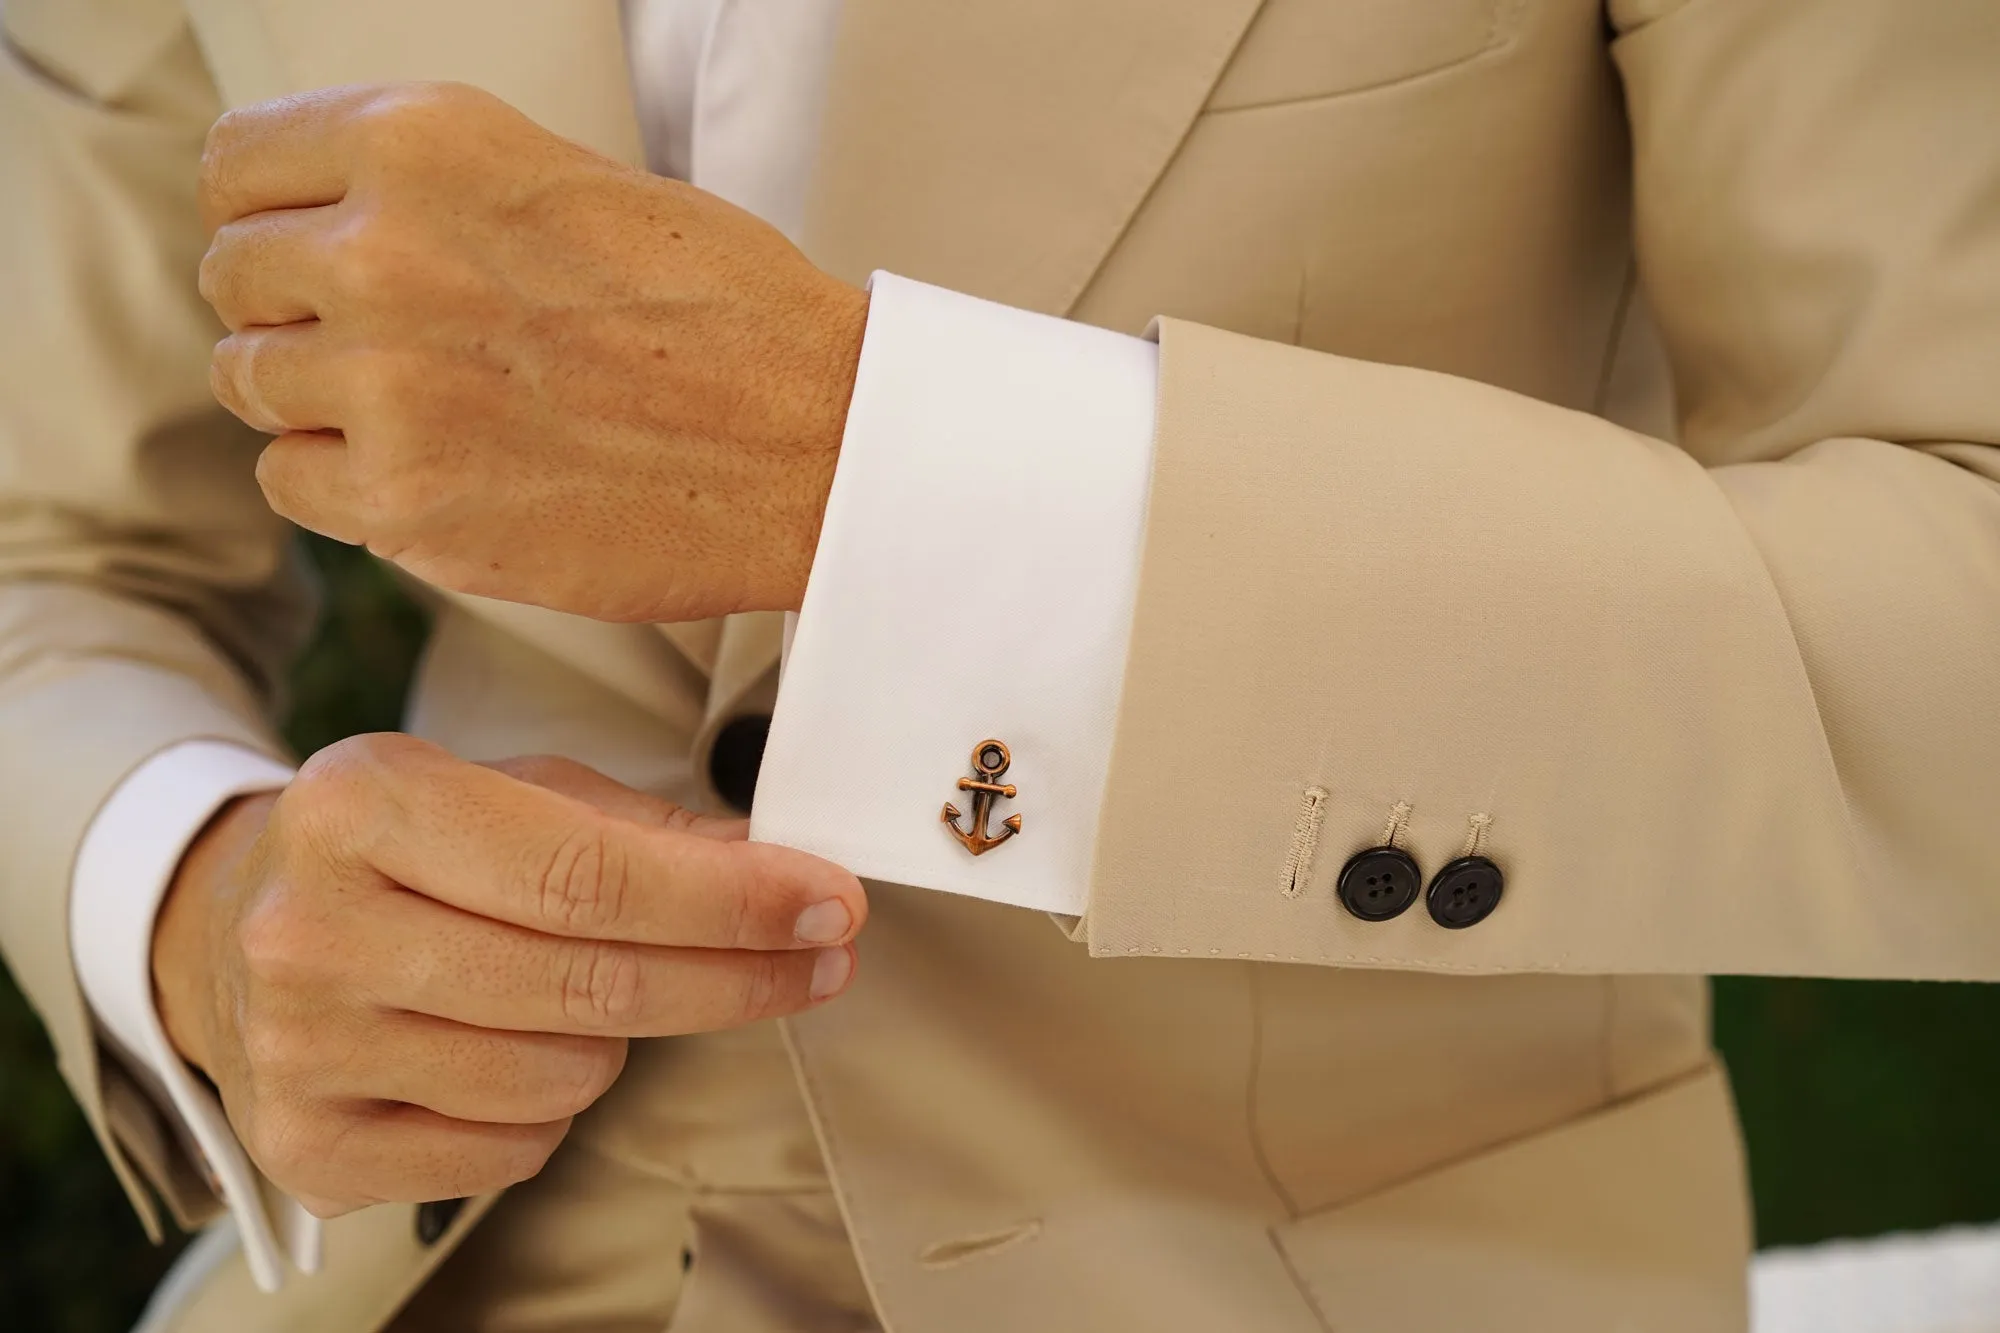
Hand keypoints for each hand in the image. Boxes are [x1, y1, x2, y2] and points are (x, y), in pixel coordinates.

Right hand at [151, 736, 864, 1216]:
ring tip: (571, 991)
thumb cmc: (403, 851)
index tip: (830, 905)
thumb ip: (641, 829)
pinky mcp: (308, 1145)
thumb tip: (776, 873)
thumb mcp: (506, 791)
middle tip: (819, 958)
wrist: (229, 930)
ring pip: (562, 1076)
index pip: (587, 874)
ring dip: (613, 1040)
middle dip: (733, 975)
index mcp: (363, 803)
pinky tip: (510, 1049)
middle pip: (588, 984)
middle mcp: (312, 926)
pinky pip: (511, 1151)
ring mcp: (302, 1046)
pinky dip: (547, 1109)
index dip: (730, 901)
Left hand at [196, 82, 867, 623]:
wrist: (817, 445)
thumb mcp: (576, 182)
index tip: (301, 249)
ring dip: (319, 400)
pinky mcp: (407, 504)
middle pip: (234, 278)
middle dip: (295, 310)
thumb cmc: (728, 316)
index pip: (237, 164)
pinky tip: (431, 471)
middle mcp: (385, 254)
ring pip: (253, 385)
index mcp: (426, 143)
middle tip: (384, 342)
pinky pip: (292, 483)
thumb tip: (333, 228)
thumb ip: (437, 192)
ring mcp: (388, 386)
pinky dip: (345, 484)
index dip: (269, 212)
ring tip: (424, 410)